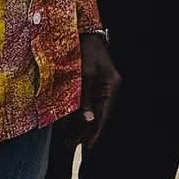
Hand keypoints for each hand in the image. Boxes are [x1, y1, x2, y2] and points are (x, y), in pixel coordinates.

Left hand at [78, 32, 120, 148]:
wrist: (84, 32)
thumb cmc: (86, 51)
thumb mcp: (85, 75)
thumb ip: (86, 97)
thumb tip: (87, 119)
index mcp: (111, 87)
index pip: (104, 115)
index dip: (95, 131)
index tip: (88, 146)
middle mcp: (108, 89)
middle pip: (96, 115)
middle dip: (84, 131)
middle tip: (70, 145)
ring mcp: (100, 87)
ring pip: (89, 111)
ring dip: (79, 125)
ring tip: (67, 140)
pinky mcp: (91, 84)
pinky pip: (84, 103)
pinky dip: (76, 113)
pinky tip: (67, 124)